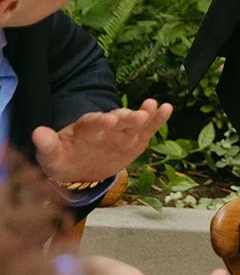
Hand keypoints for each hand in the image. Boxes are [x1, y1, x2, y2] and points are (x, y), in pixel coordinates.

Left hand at [33, 98, 172, 184]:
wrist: (78, 168)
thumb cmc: (63, 158)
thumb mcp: (51, 155)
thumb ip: (46, 144)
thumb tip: (37, 133)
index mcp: (85, 128)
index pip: (93, 123)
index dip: (100, 122)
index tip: (108, 120)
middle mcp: (106, 126)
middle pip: (117, 119)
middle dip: (127, 117)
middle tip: (139, 114)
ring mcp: (121, 132)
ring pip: (134, 122)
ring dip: (145, 115)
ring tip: (155, 106)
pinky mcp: (134, 140)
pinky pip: (147, 129)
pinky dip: (157, 119)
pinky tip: (167, 108)